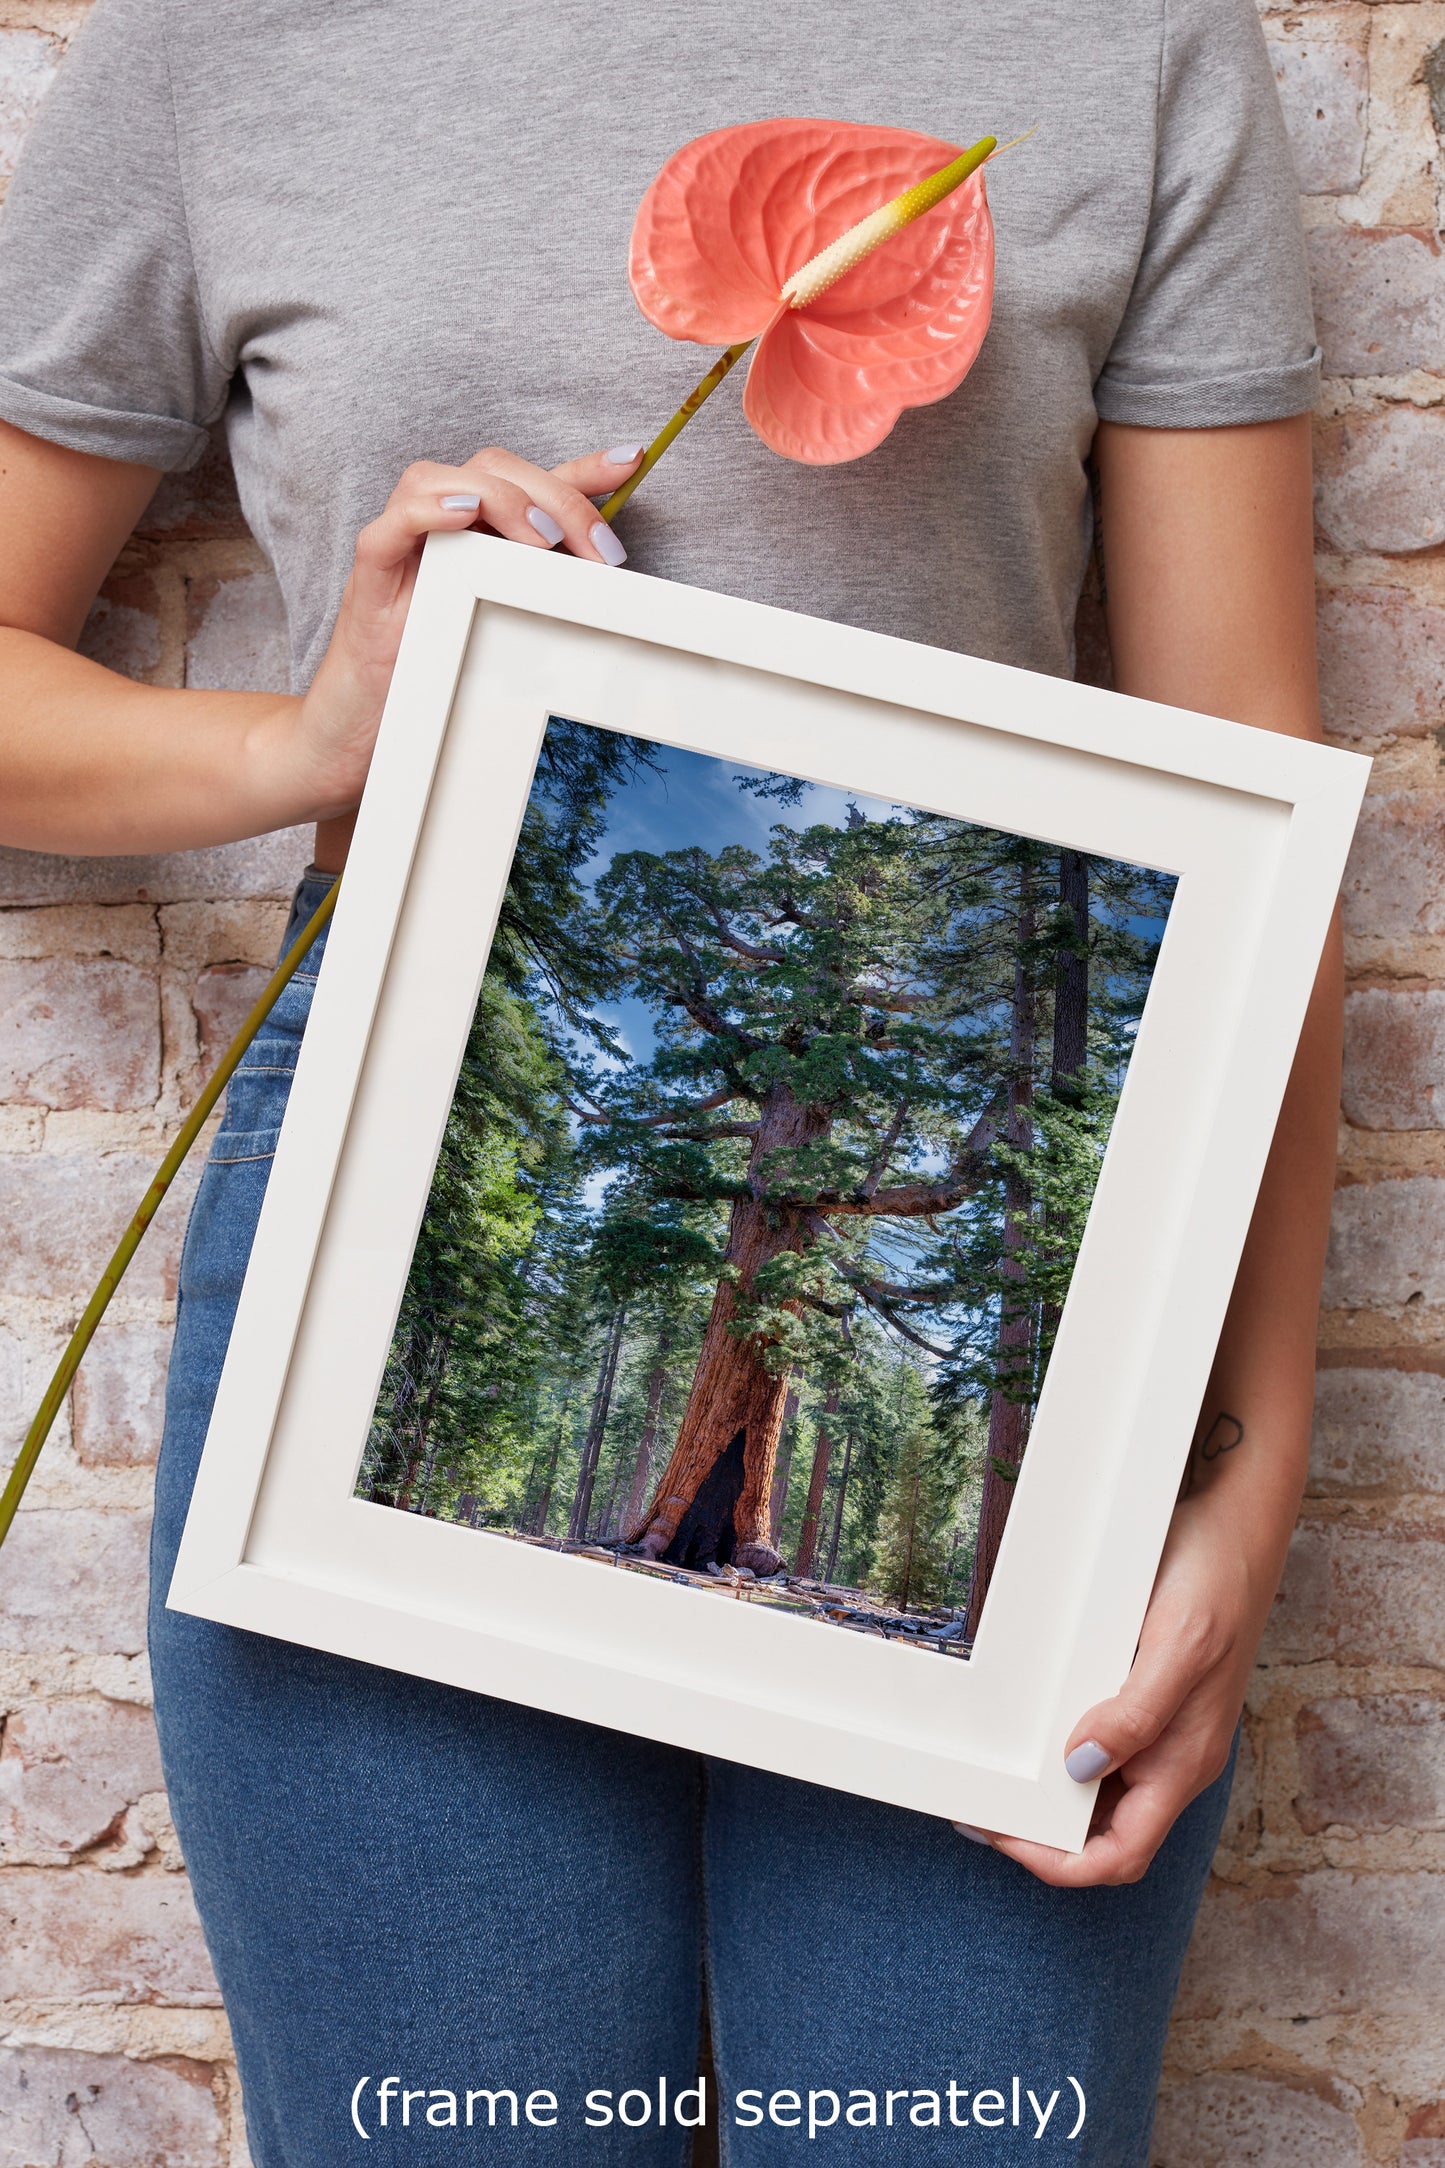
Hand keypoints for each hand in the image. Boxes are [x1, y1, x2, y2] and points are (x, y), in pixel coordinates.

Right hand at [250, 441, 643, 825]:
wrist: (362, 732)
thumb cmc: (436, 680)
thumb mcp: (507, 635)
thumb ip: (545, 600)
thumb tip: (612, 592)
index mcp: (477, 534)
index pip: (531, 481)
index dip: (582, 467)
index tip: (632, 461)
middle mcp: (438, 527)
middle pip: (494, 469)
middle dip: (558, 499)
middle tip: (600, 550)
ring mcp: (401, 546)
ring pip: (439, 476)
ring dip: (501, 498)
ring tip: (542, 538)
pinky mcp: (370, 577)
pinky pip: (391, 524)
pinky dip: (427, 509)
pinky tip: (464, 514)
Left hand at [958, 1485, 1271, 1885]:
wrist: (1238, 1527)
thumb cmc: (1217, 1582)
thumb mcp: (1178, 1647)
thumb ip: (1135, 1715)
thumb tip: (1079, 1766)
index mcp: (1183, 1763)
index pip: (1120, 1853)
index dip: (1061, 1862)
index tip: (1003, 1835)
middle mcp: (1173, 1759)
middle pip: (1105, 1835)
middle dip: (1043, 1836)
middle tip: (982, 1808)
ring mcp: (1163, 1732)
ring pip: (1101, 1796)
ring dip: (1050, 1799)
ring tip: (996, 1779)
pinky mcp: (1150, 1700)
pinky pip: (1103, 1749)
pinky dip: (1062, 1756)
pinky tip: (1030, 1734)